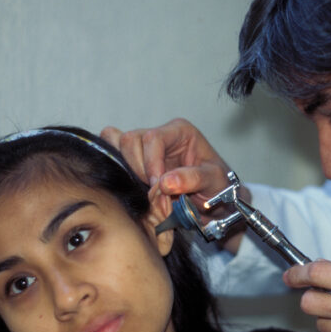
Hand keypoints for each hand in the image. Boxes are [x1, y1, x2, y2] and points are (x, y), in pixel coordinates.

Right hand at [101, 118, 249, 251]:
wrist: (214, 200)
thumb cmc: (217, 185)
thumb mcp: (213, 181)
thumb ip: (192, 179)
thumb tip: (165, 182)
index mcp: (180, 131)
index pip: (153, 138)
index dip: (151, 163)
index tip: (159, 186)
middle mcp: (161, 134)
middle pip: (131, 140)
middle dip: (139, 169)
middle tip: (155, 191)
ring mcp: (145, 147)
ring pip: (119, 146)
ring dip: (130, 171)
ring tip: (148, 189)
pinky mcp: (136, 161)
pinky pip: (113, 154)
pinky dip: (118, 169)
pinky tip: (135, 185)